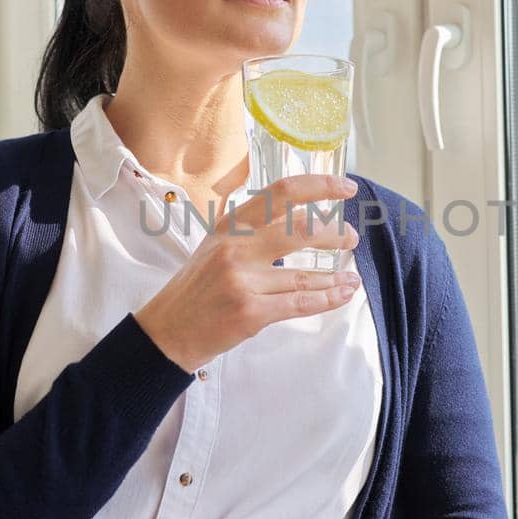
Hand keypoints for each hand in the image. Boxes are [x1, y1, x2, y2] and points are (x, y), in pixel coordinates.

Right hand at [134, 173, 361, 372]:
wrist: (166, 332)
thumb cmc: (196, 289)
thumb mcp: (216, 246)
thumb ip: (251, 230)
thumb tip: (299, 218)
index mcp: (230, 225)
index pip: (282, 193)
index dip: (320, 186)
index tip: (346, 188)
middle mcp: (236, 247)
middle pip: (301, 229)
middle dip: (334, 234)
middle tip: (350, 238)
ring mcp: (242, 280)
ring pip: (305, 275)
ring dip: (336, 276)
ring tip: (351, 277)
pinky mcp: (250, 312)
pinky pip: (300, 303)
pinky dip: (328, 298)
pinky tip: (343, 294)